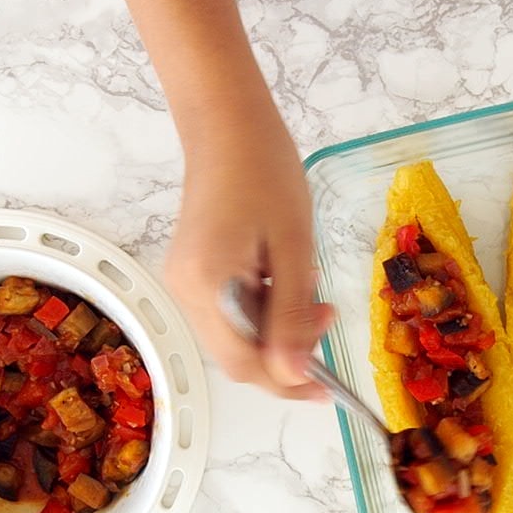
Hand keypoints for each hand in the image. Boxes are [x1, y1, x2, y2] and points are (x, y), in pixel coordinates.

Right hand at [164, 125, 333, 398]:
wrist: (229, 124)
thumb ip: (292, 316)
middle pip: (237, 356)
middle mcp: (184, 291)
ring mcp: (184, 281)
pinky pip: (230, 311)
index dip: (287, 383)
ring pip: (235, 335)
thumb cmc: (265, 171)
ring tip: (311, 291)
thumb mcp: (294, 248)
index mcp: (207, 285)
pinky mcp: (193, 271)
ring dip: (278, 329)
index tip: (328, 388)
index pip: (245, 364)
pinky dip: (263, 308)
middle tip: (326, 317)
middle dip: (286, 353)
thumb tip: (294, 375)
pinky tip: (286, 279)